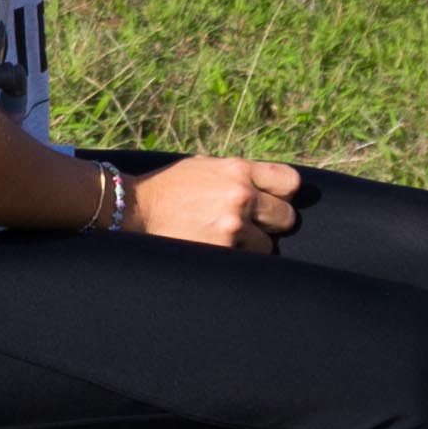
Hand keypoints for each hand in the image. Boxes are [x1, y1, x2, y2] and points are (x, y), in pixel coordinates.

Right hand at [129, 157, 299, 250]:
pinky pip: (244, 261)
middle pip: (286, 218)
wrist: (136, 208)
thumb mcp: (207, 166)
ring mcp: (232, 226)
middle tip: (254, 227)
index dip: (284, 195)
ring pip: (266, 246)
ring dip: (252, 246)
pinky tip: (217, 251)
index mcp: (239, 170)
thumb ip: (240, 174)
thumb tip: (269, 186)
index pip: (290, 183)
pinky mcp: (221, 251)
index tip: (274, 201)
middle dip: (272, 224)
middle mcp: (241, 196)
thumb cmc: (172, 186)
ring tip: (227, 240)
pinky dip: (234, 259)